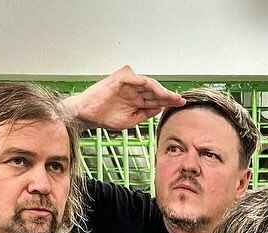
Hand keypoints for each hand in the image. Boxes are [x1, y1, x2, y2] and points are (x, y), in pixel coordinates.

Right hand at [67, 65, 184, 130]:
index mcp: (134, 99)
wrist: (87, 115)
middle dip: (169, 95)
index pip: (154, 99)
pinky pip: (140, 79)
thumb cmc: (104, 117)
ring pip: (150, 84)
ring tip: (172, 97)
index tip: (179, 105)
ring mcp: (128, 83)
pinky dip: (151, 85)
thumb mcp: (130, 120)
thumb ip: (145, 114)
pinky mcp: (122, 77)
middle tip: (180, 100)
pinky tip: (160, 92)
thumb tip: (160, 109)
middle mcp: (133, 90)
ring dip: (162, 90)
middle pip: (155, 91)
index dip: (167, 101)